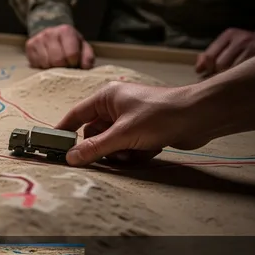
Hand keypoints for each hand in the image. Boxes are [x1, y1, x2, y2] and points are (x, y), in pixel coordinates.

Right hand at [25, 24, 94, 69]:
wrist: (53, 35)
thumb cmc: (70, 45)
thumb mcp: (82, 48)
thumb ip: (87, 57)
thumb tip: (85, 68)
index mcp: (66, 30)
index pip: (71, 54)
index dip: (74, 64)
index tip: (74, 64)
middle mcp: (50, 32)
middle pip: (57, 60)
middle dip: (63, 68)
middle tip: (65, 67)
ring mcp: (38, 39)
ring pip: (45, 64)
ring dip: (52, 69)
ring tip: (56, 65)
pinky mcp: (29, 46)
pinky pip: (35, 64)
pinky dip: (42, 68)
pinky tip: (47, 63)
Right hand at [55, 82, 211, 165]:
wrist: (200, 117)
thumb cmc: (160, 115)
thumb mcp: (123, 134)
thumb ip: (95, 148)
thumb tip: (70, 158)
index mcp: (106, 97)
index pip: (76, 115)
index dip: (64, 130)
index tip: (53, 146)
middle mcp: (116, 106)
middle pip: (94, 133)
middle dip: (102, 148)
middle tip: (107, 157)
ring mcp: (131, 119)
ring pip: (112, 143)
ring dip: (120, 153)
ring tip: (133, 153)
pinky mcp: (144, 131)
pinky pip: (128, 148)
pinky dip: (135, 154)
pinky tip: (148, 151)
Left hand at [196, 28, 254, 76]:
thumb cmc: (241, 44)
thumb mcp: (225, 44)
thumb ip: (210, 54)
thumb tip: (198, 69)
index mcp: (229, 34)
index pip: (210, 55)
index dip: (205, 68)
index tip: (202, 73)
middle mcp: (242, 39)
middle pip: (221, 64)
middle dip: (216, 73)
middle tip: (217, 76)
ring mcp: (254, 49)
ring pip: (233, 71)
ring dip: (228, 77)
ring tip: (228, 77)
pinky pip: (244, 73)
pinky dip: (238, 78)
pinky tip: (238, 78)